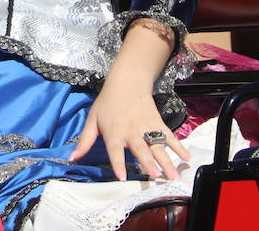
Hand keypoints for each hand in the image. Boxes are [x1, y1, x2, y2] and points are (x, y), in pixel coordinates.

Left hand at [69, 78, 190, 181]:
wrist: (126, 82)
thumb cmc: (107, 103)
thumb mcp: (92, 120)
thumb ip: (85, 141)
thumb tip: (72, 158)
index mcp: (114, 132)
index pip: (115, 150)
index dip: (118, 163)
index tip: (122, 177)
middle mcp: (131, 131)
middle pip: (141, 149)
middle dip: (149, 163)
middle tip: (156, 176)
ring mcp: (146, 127)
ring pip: (157, 146)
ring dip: (166, 160)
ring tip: (173, 174)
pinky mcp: (158, 123)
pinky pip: (169, 136)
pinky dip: (179, 146)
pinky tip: (186, 157)